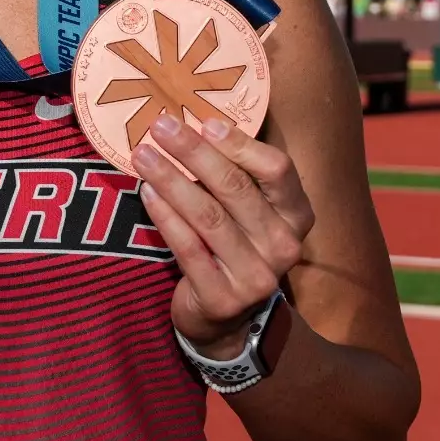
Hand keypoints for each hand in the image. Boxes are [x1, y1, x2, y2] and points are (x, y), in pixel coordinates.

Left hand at [132, 113, 314, 356]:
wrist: (226, 319)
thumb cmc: (231, 246)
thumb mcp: (246, 212)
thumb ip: (235, 174)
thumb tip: (194, 121)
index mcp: (296, 215)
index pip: (277, 169)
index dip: (241, 144)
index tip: (205, 123)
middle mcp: (284, 245)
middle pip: (236, 188)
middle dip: (194, 153)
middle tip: (161, 127)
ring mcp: (256, 275)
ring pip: (208, 216)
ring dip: (171, 180)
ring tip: (143, 155)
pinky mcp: (223, 297)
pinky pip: (188, 247)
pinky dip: (165, 216)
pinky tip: (146, 192)